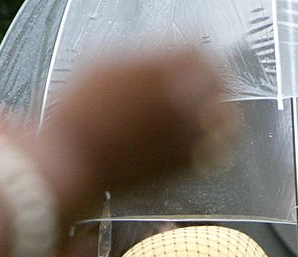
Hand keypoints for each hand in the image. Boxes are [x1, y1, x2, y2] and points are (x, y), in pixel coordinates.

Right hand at [29, 49, 235, 226]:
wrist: (71, 161)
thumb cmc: (76, 115)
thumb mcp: (104, 66)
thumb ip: (144, 59)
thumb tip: (165, 57)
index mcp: (160, 67)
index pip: (201, 53)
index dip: (200, 56)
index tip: (198, 62)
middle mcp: (179, 98)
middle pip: (219, 82)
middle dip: (215, 80)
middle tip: (213, 84)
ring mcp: (185, 133)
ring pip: (226, 117)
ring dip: (221, 112)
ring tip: (216, 113)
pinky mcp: (184, 164)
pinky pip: (216, 151)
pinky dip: (215, 145)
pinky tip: (208, 142)